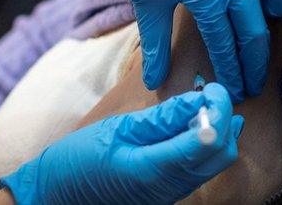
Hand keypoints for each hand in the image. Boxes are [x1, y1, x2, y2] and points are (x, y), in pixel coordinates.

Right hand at [0, 82, 243, 204]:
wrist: (56, 195)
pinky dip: (205, 145)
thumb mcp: (116, 129)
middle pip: (221, 156)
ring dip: (218, 132)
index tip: (213, 88)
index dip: (219, 111)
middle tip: (211, 93)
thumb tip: (197, 100)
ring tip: (203, 105)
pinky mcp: (167, 194)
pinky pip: (199, 170)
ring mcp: (169, 195)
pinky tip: (194, 125)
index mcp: (153, 170)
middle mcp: (168, 188)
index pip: (208, 141)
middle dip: (225, 121)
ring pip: (214, 164)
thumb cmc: (77, 160)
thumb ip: (161, 119)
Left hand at [89, 0, 281, 100]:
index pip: (227, 45)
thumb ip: (155, 44)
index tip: (239, 90)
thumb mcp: (147, 2)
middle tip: (256, 79)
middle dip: (256, 61)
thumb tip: (154, 81)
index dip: (234, 72)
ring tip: (268, 12)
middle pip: (256, 28)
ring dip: (279, 2)